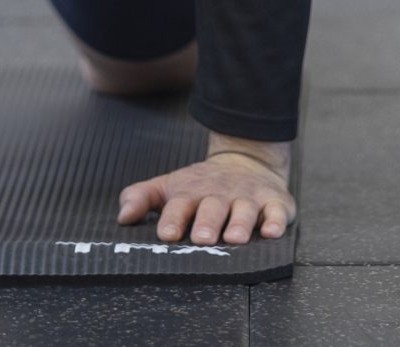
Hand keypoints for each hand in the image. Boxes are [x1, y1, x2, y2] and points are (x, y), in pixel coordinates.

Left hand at [116, 137, 294, 245]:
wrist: (246, 161)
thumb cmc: (201, 185)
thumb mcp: (169, 187)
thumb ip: (141, 198)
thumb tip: (122, 216)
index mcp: (192, 193)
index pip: (179, 205)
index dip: (173, 219)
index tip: (167, 234)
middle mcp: (220, 195)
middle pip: (213, 208)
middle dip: (208, 222)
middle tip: (203, 238)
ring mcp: (248, 198)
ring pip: (245, 210)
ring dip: (240, 224)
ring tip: (235, 238)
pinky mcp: (274, 202)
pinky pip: (277, 211)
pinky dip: (276, 221)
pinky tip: (272, 231)